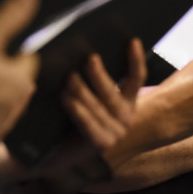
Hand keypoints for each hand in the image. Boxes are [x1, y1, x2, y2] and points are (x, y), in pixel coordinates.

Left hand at [63, 39, 145, 154]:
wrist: (56, 153)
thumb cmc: (70, 118)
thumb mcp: (87, 95)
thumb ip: (93, 78)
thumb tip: (89, 52)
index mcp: (127, 104)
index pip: (136, 79)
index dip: (136, 60)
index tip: (132, 41)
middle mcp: (126, 119)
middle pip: (113, 92)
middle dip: (100, 75)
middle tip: (90, 58)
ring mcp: (116, 134)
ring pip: (98, 106)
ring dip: (82, 90)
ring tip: (69, 77)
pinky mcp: (102, 144)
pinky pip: (88, 122)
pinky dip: (77, 109)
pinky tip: (66, 97)